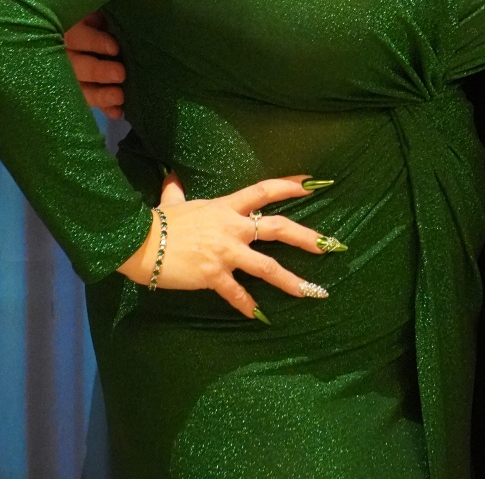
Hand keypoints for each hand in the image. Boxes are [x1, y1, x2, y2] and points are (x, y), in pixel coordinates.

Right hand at [65, 12, 125, 119]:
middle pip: (76, 66)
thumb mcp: (87, 6)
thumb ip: (97, 14)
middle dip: (98, 72)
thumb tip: (112, 20)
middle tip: (120, 74)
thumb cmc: (86, 9)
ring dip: (99, 95)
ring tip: (119, 97)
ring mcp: (66, 72)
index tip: (114, 48)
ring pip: (78, 87)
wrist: (76, 16)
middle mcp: (59, 52)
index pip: (76, 37)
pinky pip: (87, 98)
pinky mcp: (77, 86)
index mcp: (63, 27)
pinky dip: (103, 106)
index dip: (95, 43)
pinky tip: (117, 112)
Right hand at [118, 172, 335, 319]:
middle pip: (279, 228)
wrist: (141, 243)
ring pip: (268, 267)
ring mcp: (226, 253)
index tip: (314, 184)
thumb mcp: (173, 202)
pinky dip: (249, 306)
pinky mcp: (214, 276)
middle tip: (332, 245)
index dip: (290, 185)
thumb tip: (172, 178)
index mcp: (227, 207)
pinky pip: (237, 294)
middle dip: (307, 237)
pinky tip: (261, 317)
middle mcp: (233, 228)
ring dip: (292, 280)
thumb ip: (177, 190)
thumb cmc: (159, 221)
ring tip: (313, 291)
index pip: (265, 190)